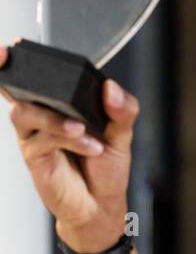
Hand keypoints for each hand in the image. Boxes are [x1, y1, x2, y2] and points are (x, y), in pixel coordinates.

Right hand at [0, 42, 139, 252]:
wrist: (102, 206)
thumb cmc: (105, 169)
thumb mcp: (121, 135)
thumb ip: (122, 110)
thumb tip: (112, 89)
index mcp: (60, 103)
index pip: (37, 76)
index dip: (18, 61)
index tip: (14, 47)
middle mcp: (42, 115)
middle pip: (19, 88)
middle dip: (16, 75)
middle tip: (23, 68)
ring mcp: (34, 135)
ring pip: (27, 112)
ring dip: (56, 118)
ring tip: (84, 130)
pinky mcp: (34, 156)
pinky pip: (42, 138)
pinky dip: (66, 138)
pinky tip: (88, 145)